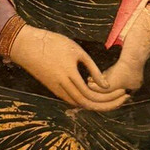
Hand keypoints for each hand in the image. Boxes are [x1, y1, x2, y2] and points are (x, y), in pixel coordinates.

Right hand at [9, 26, 126, 110]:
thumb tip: (106, 85)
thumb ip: (91, 68)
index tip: (124, 92)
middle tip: (123, 99)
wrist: (25, 46)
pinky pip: (73, 100)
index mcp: (70, 76)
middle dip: (108, 104)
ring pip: (80, 105)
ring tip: (113, 99)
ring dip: (98, 104)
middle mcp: (63, 87)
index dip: (110, 97)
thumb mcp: (76, 51)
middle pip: (89, 104)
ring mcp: (57, 90)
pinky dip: (87, 101)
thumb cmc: (52, 43)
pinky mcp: (54, 89)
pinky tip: (96, 96)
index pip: (94, 95)